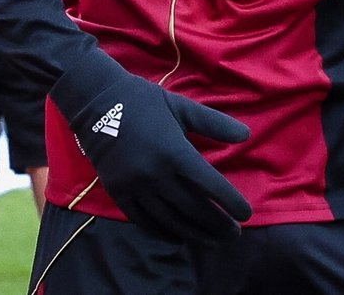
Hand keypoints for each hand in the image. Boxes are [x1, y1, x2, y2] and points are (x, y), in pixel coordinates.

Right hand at [50, 48, 251, 241]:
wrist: (96, 103)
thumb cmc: (145, 102)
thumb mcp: (183, 107)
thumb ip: (215, 123)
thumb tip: (246, 135)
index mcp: (175, 152)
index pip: (210, 185)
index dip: (230, 202)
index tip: (246, 214)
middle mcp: (156, 175)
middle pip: (193, 208)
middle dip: (217, 224)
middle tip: (234, 235)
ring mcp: (135, 187)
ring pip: (170, 220)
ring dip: (194, 234)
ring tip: (213, 241)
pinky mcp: (118, 193)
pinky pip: (143, 221)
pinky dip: (163, 232)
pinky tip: (179, 238)